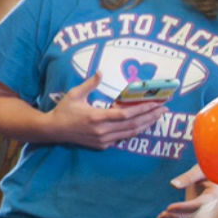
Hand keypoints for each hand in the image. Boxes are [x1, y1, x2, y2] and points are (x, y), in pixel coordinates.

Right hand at [44, 72, 167, 148]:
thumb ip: (90, 84)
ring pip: (130, 133)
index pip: (126, 114)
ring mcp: (103, 140)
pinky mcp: (102, 145)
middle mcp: (102, 131)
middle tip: (164, 109)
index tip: (156, 103)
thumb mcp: (74, 94)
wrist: (53, 130)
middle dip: (151, 116)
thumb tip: (101, 72)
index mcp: (97, 117)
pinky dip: (134, 131)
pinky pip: (122, 138)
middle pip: (133, 124)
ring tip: (158, 117)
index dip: (143, 109)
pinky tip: (142, 124)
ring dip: (146, 125)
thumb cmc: (63, 110)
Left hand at [159, 164, 217, 217]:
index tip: (168, 208)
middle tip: (162, 215)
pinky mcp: (198, 213)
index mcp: (215, 196)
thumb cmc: (208, 169)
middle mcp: (212, 207)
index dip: (183, 207)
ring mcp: (205, 212)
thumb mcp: (199, 170)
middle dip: (177, 217)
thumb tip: (173, 184)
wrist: (215, 175)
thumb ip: (188, 177)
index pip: (198, 204)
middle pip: (194, 216)